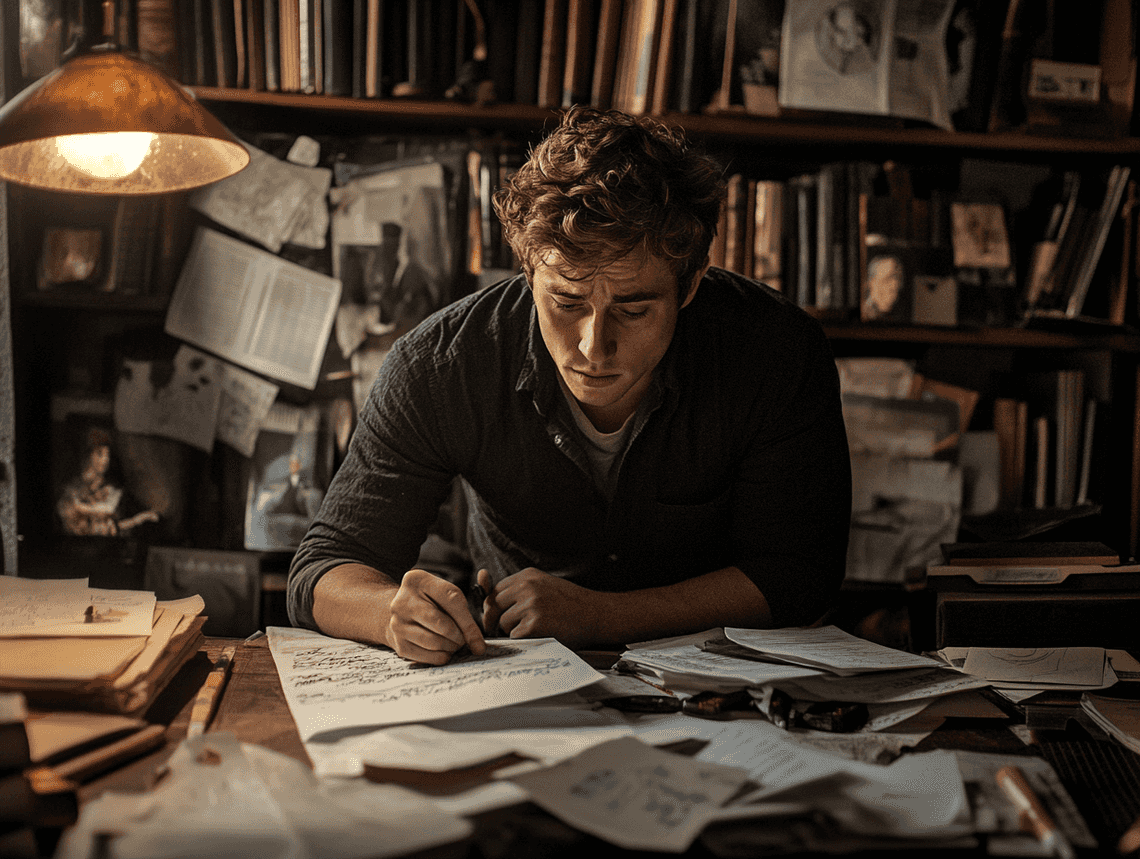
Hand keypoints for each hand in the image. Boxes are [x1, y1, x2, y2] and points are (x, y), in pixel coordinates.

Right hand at [387, 569, 485, 664]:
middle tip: (464, 640)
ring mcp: (397, 623)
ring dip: (451, 648)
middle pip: (442, 625)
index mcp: (418, 580)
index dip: (469, 624)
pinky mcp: (398, 643)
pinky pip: (427, 657)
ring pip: (435, 643)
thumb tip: (478, 647)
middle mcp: (402, 601)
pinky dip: (441, 657)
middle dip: (460, 637)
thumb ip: (465, 613)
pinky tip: (443, 650)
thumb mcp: (445, 594)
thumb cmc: (431, 601)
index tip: (480, 642)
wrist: (401, 611)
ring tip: (454, 644)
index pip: (452, 600)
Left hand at [478, 567, 607, 648]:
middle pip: (493, 607)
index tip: (498, 618)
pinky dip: (523, 641)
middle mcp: (526, 587)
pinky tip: (539, 636)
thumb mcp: (543, 586)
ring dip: (513, 631)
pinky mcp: (535, 624)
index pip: (494, 592)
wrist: (597, 614)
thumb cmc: (570, 603)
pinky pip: (514, 637)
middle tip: (510, 629)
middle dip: (497, 621)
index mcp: (527, 576)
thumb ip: (517, 590)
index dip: (494, 608)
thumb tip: (483, 588)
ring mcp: (531, 605)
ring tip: (535, 630)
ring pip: (503, 623)